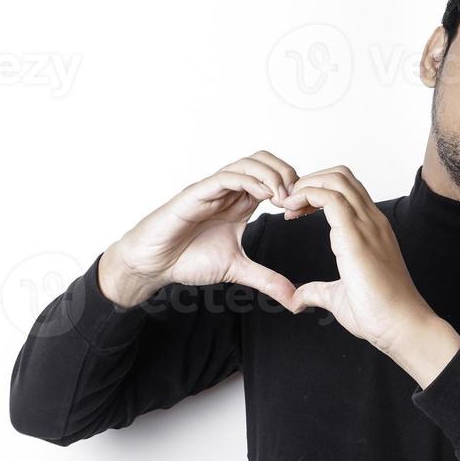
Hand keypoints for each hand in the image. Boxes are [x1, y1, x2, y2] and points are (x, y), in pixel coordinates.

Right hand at [100, 151, 305, 311]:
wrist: (153, 264)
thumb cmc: (187, 259)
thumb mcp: (238, 270)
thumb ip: (267, 280)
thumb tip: (295, 299)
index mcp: (241, 202)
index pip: (273, 178)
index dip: (294, 187)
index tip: (306, 209)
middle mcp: (229, 191)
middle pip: (265, 161)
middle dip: (288, 174)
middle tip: (299, 200)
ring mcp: (213, 189)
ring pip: (248, 163)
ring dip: (272, 175)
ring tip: (285, 198)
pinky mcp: (197, 193)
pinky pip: (226, 176)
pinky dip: (249, 180)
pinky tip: (265, 196)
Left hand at [277, 166, 441, 353]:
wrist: (401, 327)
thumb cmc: (379, 315)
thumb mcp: (338, 298)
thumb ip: (318, 291)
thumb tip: (299, 298)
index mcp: (371, 231)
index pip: (345, 191)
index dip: (315, 192)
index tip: (294, 211)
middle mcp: (371, 222)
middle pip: (340, 176)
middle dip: (308, 181)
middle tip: (287, 204)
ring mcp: (367, 226)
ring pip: (336, 179)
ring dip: (306, 185)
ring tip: (287, 205)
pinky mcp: (356, 236)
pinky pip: (330, 197)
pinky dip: (306, 195)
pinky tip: (291, 211)